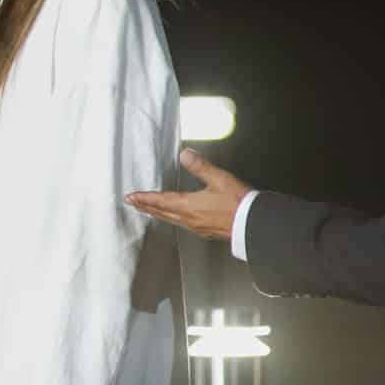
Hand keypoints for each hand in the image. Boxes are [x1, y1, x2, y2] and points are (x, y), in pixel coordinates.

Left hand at [124, 147, 251, 240]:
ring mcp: (197, 227)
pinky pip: (182, 224)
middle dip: (146, 206)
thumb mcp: (219, 179)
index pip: (161, 201)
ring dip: (157, 213)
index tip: (130, 197)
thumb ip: (201, 167)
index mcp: (189, 206)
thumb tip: (185, 154)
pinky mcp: (206, 230)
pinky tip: (175, 217)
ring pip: (171, 220)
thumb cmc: (238, 202)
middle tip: (132, 203)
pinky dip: (171, 218)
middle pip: (162, 213)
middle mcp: (190, 219)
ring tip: (148, 209)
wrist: (254, 224)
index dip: (145, 198)